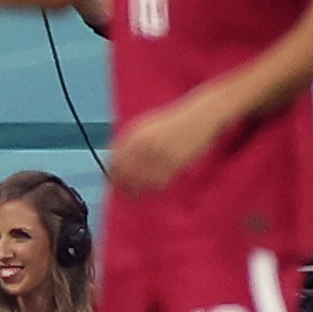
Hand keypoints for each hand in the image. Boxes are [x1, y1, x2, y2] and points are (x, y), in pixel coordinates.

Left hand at [112, 89, 228, 190]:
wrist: (200, 117)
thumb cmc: (172, 122)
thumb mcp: (145, 126)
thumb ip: (129, 142)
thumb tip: (116, 161)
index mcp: (134, 135)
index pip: (115, 161)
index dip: (113, 173)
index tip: (114, 180)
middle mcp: (145, 145)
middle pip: (126, 173)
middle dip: (123, 184)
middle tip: (126, 191)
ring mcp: (160, 155)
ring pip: (142, 181)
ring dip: (138, 189)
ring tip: (138, 194)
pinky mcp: (176, 164)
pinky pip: (160, 183)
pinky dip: (155, 189)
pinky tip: (154, 189)